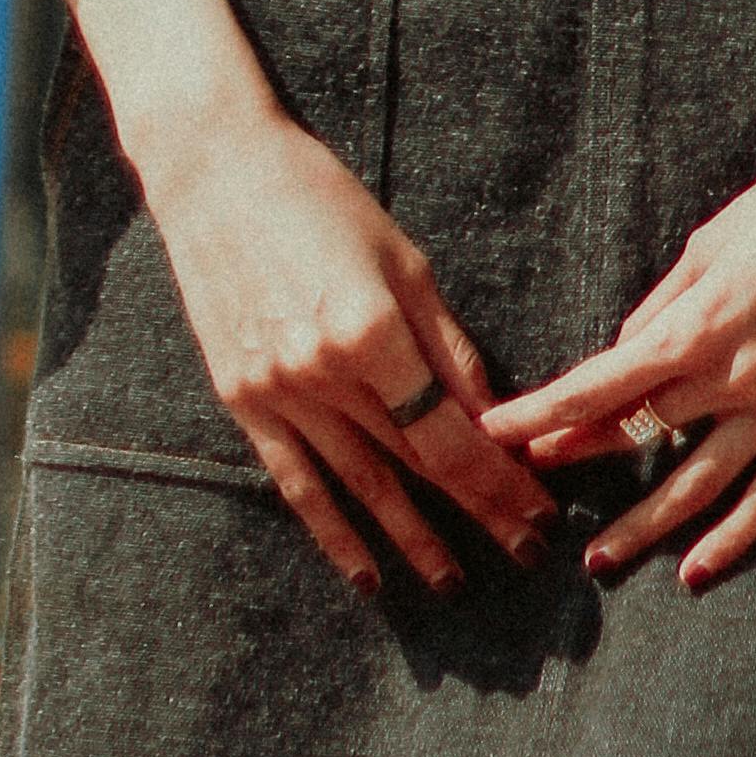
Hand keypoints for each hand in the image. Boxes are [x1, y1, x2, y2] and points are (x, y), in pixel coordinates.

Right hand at [33, 0, 557, 602]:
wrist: (218, 174)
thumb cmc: (323, 199)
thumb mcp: (406, 260)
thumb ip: (449, 346)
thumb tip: (491, 417)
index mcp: (374, 332)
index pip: (451, 435)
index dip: (498, 483)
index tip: (537, 514)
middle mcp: (324, 375)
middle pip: (413, 468)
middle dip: (474, 515)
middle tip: (523, 556)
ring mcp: (278, 395)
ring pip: (358, 490)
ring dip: (411, 542)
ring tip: (453, 582)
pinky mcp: (243, 403)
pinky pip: (296, 485)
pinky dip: (333, 535)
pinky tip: (366, 574)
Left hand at [482, 0, 755, 589]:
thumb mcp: (717, 236)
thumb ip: (667, 299)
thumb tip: (627, 348)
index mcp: (701, 319)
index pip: (602, 382)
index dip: (545, 412)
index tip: (498, 431)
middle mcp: (737, 371)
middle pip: (643, 433)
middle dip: (584, 461)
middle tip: (536, 492)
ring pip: (700, 483)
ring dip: (645, 525)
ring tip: (600, 560)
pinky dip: (734, 536)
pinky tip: (697, 569)